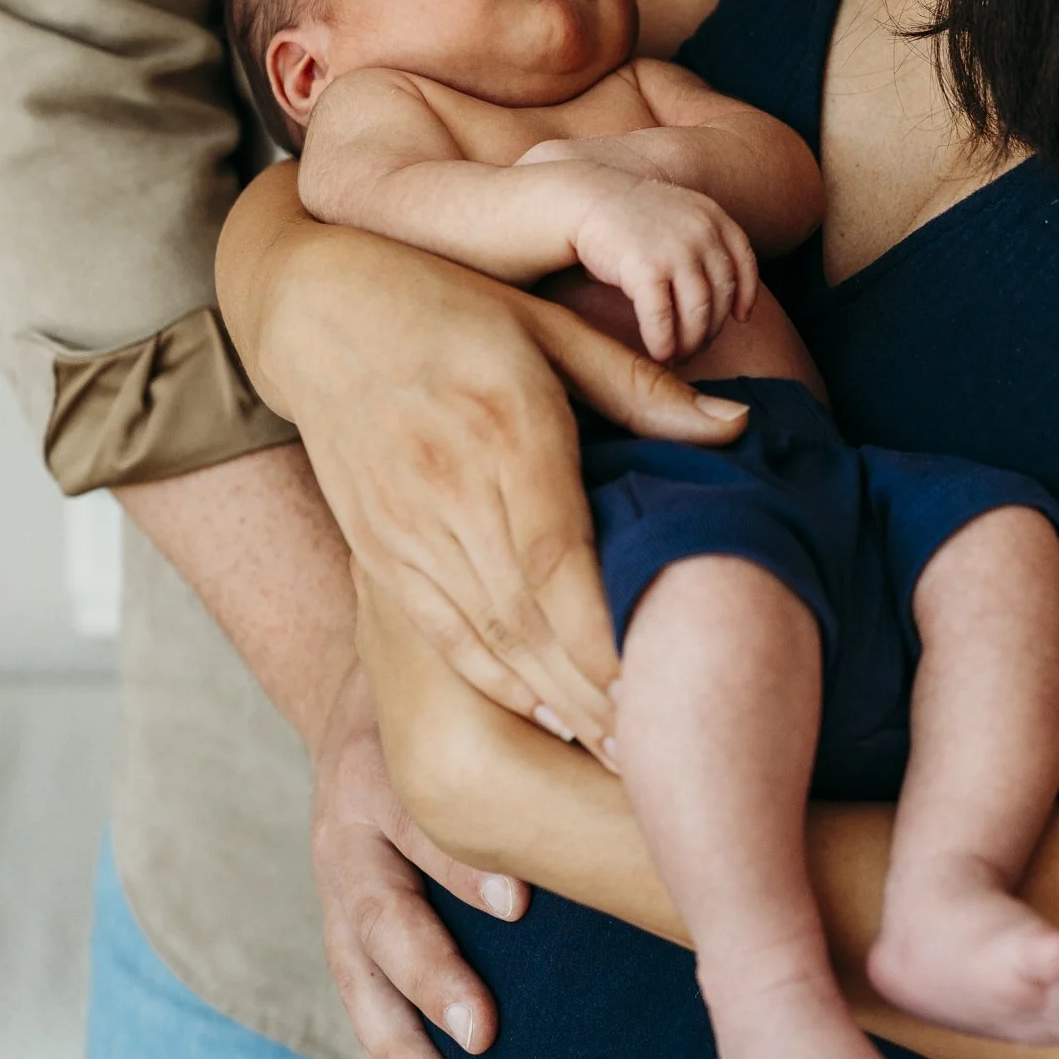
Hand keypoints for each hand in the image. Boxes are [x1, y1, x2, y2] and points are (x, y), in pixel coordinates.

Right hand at [231, 174, 748, 743]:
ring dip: (551, 702)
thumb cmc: (453, 309)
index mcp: (504, 425)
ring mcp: (405, 528)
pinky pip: (440, 635)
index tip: (652, 682)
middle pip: (525, 616)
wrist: (319, 313)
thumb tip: (739, 424)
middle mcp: (449, 487)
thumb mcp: (551, 327)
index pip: (553, 552)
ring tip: (617, 749)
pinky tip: (544, 714)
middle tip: (657, 746)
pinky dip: (494, 681)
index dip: (599, 629)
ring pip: (484, 637)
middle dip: (592, 691)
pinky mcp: (377, 552)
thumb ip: (641, 387)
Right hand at [310, 660, 522, 1058]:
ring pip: (356, 972)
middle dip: (432, 976)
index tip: (518, 904)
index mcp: (380, 767)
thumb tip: (619, 734)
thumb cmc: (439, 689)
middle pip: (381, 911)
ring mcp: (332, 882)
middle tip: (484, 1032)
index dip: (463, 862)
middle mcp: (346, 831)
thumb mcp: (462, 683)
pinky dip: (381, 1056)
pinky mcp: (337, 920)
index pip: (421, 817)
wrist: (354, 694)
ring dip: (397, 1045)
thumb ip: (517, 709)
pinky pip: (355, 994)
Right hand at [546, 156, 759, 358]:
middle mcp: (701, 233)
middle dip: (710, 328)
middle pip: (721, 296)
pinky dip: (663, 343)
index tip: (740, 318)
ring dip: (689, 343)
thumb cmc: (630, 215)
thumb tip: (725, 294)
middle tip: (696, 347)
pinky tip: (658, 354)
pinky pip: (662, 319)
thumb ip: (703, 243)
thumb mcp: (680, 214)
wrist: (585, 199)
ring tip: (677, 356)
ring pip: (697, 314)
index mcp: (712, 216)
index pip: (743, 263)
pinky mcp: (646, 270)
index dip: (746, 295)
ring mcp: (676, 251)